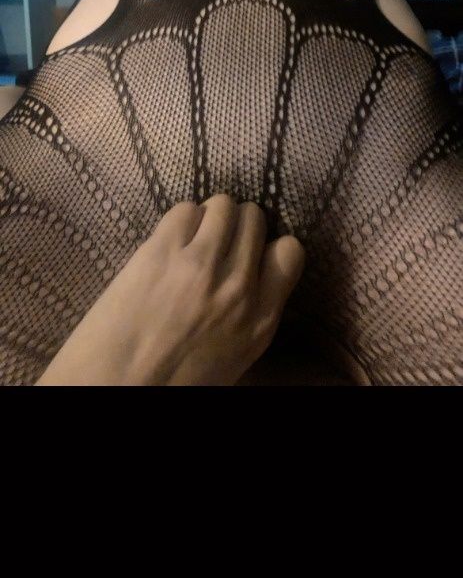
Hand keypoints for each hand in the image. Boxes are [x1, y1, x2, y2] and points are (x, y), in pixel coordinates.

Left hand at [35, 194, 304, 386]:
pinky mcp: (162, 250)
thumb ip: (252, 311)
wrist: (118, 384)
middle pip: (254, 218)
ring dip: (209, 216)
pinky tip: (168, 241)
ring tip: (192, 236)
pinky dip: (180, 220)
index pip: (290, 251)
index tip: (251, 253)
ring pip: (223, 205)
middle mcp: (239, 286)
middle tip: (216, 240)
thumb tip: (254, 272)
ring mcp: (201, 264)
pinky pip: (185, 209)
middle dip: (237, 224)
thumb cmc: (175, 379)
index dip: (270, 245)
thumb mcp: (234, 355)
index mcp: (261, 320)